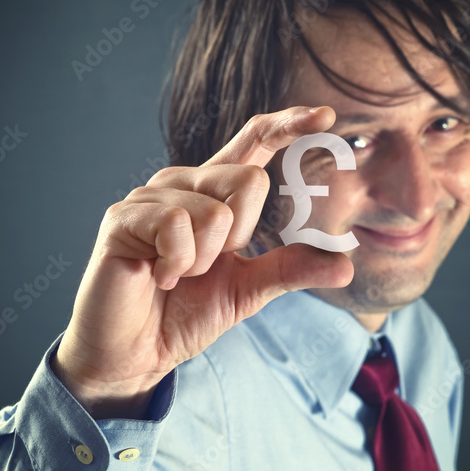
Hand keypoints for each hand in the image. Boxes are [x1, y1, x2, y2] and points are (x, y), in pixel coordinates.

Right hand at [51, 105, 354, 417]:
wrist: (137, 353)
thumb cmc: (183, 316)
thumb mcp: (248, 291)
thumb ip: (290, 270)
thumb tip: (346, 266)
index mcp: (214, 194)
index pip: (254, 143)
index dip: (288, 125)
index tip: (327, 117)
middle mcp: (183, 184)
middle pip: (248, 180)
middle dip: (239, 238)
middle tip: (204, 268)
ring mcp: (151, 197)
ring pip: (215, 211)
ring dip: (203, 261)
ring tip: (175, 276)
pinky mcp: (124, 217)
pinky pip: (177, 224)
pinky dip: (177, 263)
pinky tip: (158, 278)